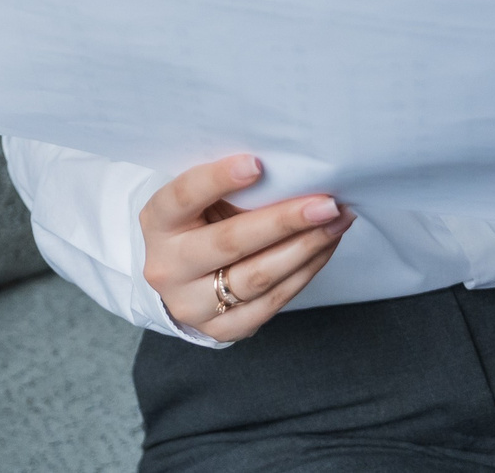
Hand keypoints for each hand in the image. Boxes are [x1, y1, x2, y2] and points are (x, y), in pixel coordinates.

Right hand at [140, 154, 356, 339]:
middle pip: (231, 242)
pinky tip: (323, 249)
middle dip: (285, 221)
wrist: (178, 278)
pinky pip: (271, 303)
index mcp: (157, 222)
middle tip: (327, 204)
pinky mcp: (221, 329)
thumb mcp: (197, 200)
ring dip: (305, 248)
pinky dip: (303, 273)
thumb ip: (228, 188)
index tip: (257, 164)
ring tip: (336, 224)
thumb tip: (291, 171)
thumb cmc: (197, 222)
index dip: (219, 179)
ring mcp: (191, 303)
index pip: (184, 196)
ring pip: (256, 277)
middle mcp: (167, 266)